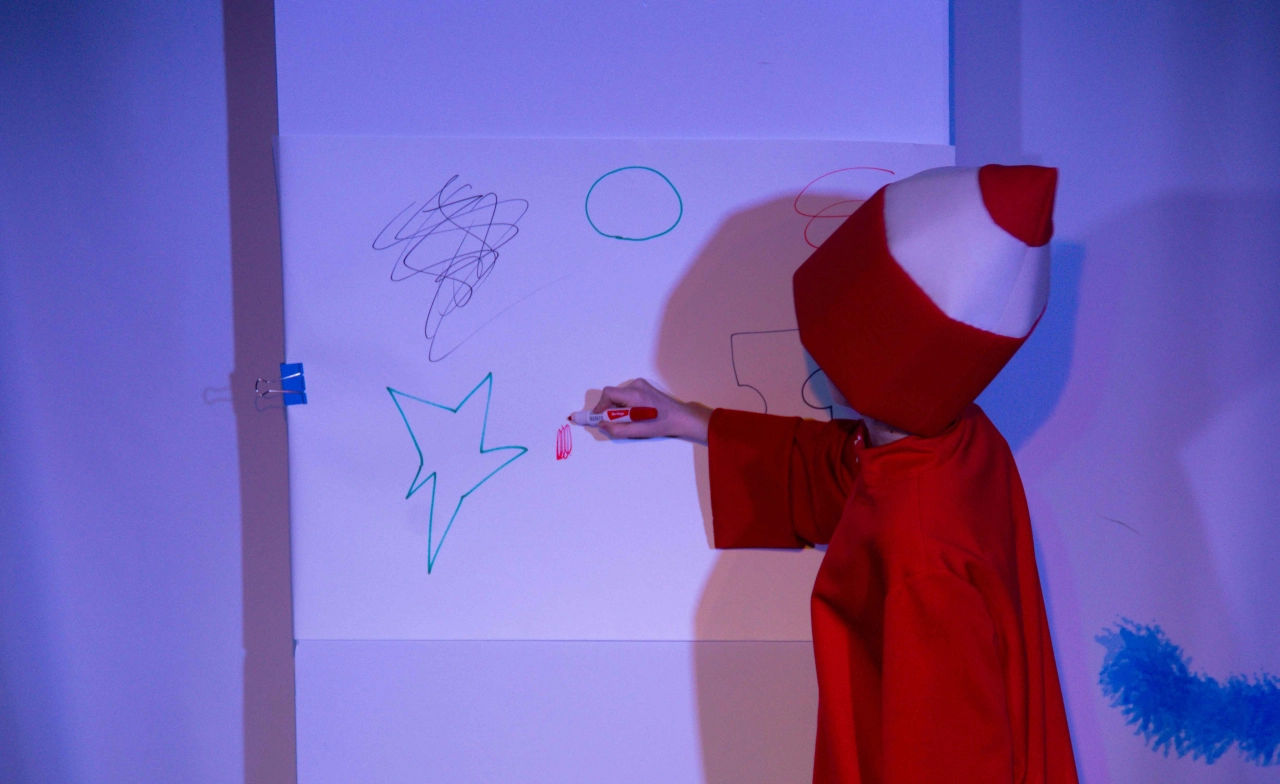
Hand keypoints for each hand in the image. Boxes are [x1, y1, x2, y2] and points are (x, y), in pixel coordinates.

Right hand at [588, 378, 711, 443]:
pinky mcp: (644, 385)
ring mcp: (641, 384)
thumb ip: (617, 430)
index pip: (609, 394)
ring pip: (619, 395)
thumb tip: (602, 424)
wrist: (680, 417)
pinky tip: (636, 412)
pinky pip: (626, 394)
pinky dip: (626, 403)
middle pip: (613, 395)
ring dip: (619, 407)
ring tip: (631, 418)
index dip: (601, 405)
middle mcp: (637, 385)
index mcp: (635, 395)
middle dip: (611, 408)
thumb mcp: (638, 431)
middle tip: (616, 421)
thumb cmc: (661, 425)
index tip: (599, 417)